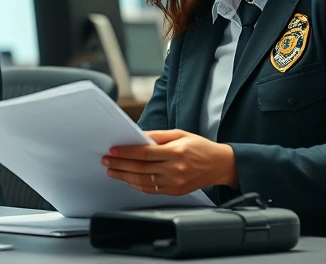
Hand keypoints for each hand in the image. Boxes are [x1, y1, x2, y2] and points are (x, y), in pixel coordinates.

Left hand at [102, 129, 237, 195]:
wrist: (220, 165)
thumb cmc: (200, 147)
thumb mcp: (180, 134)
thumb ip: (158, 136)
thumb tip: (137, 136)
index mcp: (176, 152)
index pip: (144, 153)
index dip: (126, 152)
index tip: (112, 150)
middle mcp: (175, 169)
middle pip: (140, 168)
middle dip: (120, 164)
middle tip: (106, 161)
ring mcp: (175, 183)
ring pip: (143, 181)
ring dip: (124, 176)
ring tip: (111, 171)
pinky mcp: (175, 191)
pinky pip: (151, 190)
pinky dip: (137, 185)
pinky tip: (127, 179)